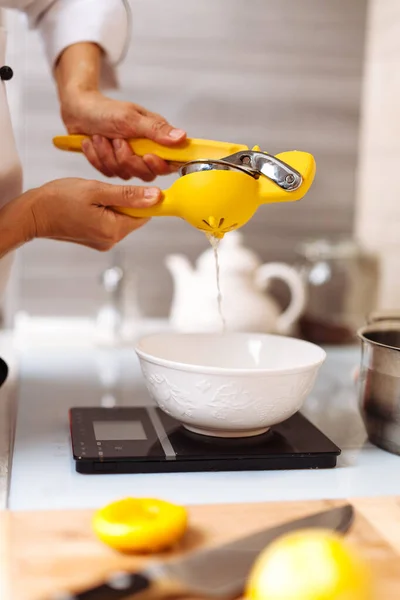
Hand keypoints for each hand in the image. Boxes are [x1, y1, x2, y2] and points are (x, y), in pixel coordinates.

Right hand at [24, 179, 160, 250]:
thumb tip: (156, 197)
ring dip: (113, 203)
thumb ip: (128, 195)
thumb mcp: (97, 190)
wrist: (32, 214)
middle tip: (103, 190)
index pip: (145, 215)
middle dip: (125, 200)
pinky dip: (104, 210)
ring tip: (93, 196)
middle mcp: (111, 240)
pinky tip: (89, 204)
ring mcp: (102, 242)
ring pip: (121, 218)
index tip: (130, 187)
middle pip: (134, 216)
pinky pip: (109, 221)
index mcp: (114, 230)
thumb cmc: (58, 199)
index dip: (143, 198)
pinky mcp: (94, 239)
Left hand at [61, 92, 185, 180]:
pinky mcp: (113, 168)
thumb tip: (182, 137)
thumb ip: (156, 130)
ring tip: (99, 137)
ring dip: (108, 155)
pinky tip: (93, 143)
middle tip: (117, 140)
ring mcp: (129, 162)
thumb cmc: (106, 110)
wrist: (79, 111)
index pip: (169, 164)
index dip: (159, 165)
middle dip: (127, 159)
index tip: (147, 155)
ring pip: (125, 174)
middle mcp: (145, 154)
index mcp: (156, 140)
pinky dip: (97, 157)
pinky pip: (107, 173)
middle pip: (146, 174)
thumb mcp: (131, 117)